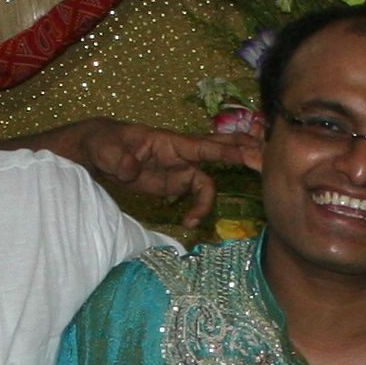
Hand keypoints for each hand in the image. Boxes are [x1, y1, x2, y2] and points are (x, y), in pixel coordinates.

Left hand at [72, 121, 258, 226]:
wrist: (97, 151)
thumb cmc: (104, 143)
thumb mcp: (108, 150)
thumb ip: (121, 159)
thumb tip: (131, 171)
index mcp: (171, 141)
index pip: (205, 146)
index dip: (228, 152)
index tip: (252, 157)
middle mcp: (182, 154)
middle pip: (221, 152)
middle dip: (245, 156)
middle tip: (268, 166)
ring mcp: (181, 169)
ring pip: (210, 181)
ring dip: (209, 202)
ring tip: (192, 221)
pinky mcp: (176, 183)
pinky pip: (198, 194)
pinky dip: (199, 209)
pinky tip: (187, 223)